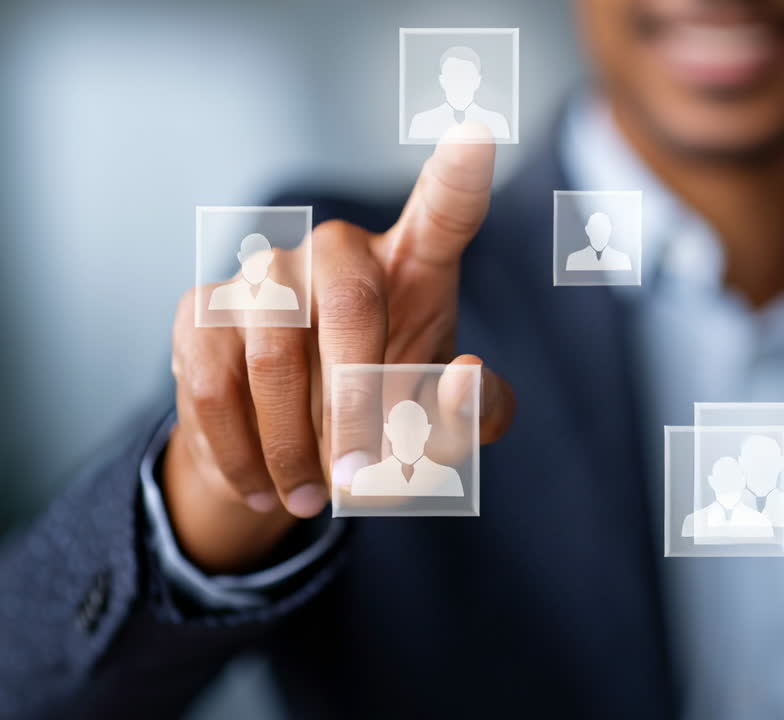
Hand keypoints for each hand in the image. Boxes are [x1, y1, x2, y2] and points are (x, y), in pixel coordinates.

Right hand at [164, 125, 515, 573]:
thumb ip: (471, 417)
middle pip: (351, 301)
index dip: (459, 177)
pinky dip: (243, 453)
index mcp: (417, 266)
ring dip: (295, 445)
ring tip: (313, 497)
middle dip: (355, 402)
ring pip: (274, 354)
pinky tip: (265, 485)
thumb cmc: (382, 425)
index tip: (477, 135)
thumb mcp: (440, 432)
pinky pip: (215, 386)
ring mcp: (266, 271)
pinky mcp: (202, 309)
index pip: (445, 211)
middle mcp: (340, 250)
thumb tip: (461, 374)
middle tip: (359, 480)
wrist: (285, 459)